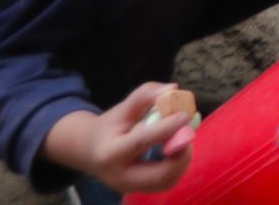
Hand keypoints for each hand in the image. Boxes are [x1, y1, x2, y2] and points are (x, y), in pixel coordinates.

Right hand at [43, 85, 198, 192]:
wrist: (89, 152)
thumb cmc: (109, 127)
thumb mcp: (122, 109)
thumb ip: (144, 96)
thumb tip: (173, 88)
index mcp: (110, 153)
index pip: (142, 141)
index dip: (167, 128)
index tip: (185, 115)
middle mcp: (119, 177)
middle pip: (159, 174)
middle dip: (181, 154)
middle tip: (189, 132)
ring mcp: (130, 188)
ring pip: (167, 181)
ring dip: (182, 159)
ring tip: (183, 138)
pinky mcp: (140, 191)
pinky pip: (167, 182)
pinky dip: (178, 165)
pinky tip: (178, 149)